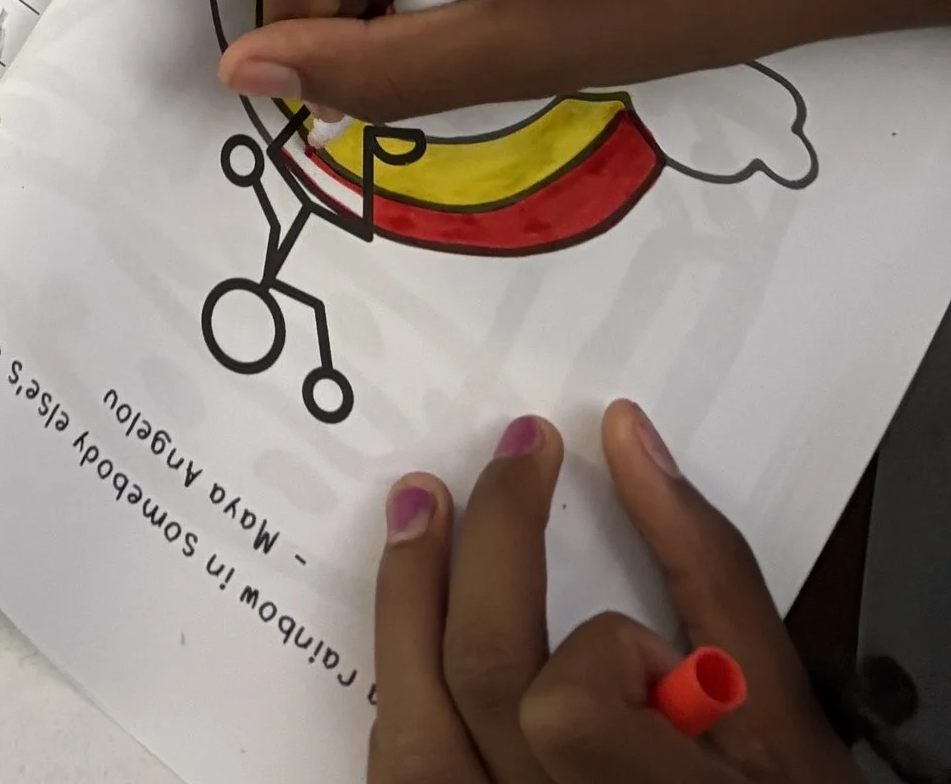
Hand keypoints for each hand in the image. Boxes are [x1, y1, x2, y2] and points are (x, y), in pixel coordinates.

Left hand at [372, 399, 855, 780]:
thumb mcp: (783, 718)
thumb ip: (712, 577)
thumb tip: (627, 435)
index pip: (572, 714)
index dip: (609, 654)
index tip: (645, 626)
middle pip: (486, 683)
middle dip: (494, 546)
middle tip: (524, 446)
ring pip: (414, 737)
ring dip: (408, 599)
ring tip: (421, 502)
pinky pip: (403, 770)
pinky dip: (407, 681)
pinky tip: (419, 616)